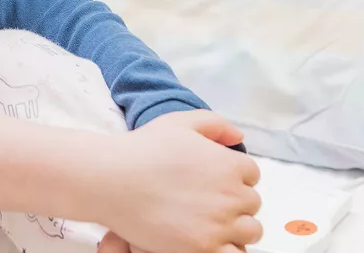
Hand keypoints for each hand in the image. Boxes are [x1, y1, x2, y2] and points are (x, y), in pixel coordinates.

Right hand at [93, 111, 261, 252]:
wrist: (112, 179)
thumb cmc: (142, 149)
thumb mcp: (180, 122)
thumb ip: (215, 124)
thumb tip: (237, 136)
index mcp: (230, 164)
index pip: (252, 175)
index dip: (233, 178)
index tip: (214, 183)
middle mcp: (231, 195)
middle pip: (251, 204)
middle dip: (234, 203)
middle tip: (207, 203)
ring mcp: (219, 225)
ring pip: (250, 232)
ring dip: (236, 228)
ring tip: (211, 224)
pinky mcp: (203, 249)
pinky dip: (227, 249)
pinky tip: (208, 241)